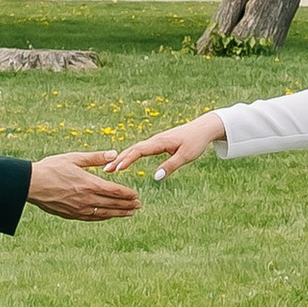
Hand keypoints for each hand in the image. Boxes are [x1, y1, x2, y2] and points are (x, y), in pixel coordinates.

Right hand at [27, 153, 140, 219]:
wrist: (32, 184)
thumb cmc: (52, 167)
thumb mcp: (74, 158)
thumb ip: (95, 158)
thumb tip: (114, 154)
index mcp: (89, 183)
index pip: (114, 191)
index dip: (127, 194)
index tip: (136, 195)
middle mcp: (86, 199)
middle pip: (112, 204)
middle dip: (127, 205)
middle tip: (138, 206)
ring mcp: (79, 209)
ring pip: (104, 213)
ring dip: (118, 213)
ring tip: (129, 213)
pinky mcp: (71, 215)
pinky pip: (92, 218)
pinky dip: (103, 217)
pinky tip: (108, 216)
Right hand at [108, 113, 226, 177]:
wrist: (202, 128)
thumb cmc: (195, 142)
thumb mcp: (186, 156)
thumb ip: (171, 166)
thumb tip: (155, 178)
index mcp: (160, 142)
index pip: (139, 151)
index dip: (127, 160)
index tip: (117, 169)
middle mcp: (154, 140)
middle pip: (132, 149)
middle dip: (118, 159)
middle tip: (105, 170)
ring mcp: (154, 141)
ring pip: (134, 149)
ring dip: (121, 158)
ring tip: (109, 168)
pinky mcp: (157, 143)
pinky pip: (139, 150)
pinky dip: (129, 155)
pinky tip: (123, 163)